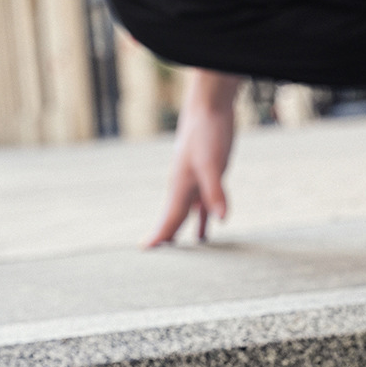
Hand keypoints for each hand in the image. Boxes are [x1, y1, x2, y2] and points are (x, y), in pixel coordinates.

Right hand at [144, 70, 240, 247]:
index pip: (169, 219)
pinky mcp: (208, 178)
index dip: (159, 237)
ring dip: (182, 233)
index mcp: (181, 187)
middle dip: (165, 239)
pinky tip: (207, 231)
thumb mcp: (214, 163)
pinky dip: (203, 220)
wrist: (210, 106)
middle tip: (154, 260)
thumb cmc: (208, 132)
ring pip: (186, 215)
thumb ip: (216, 191)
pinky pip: (203, 206)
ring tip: (180, 255)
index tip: (144, 252)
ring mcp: (195, 183)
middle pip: (173, 220)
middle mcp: (184, 187)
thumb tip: (220, 219)